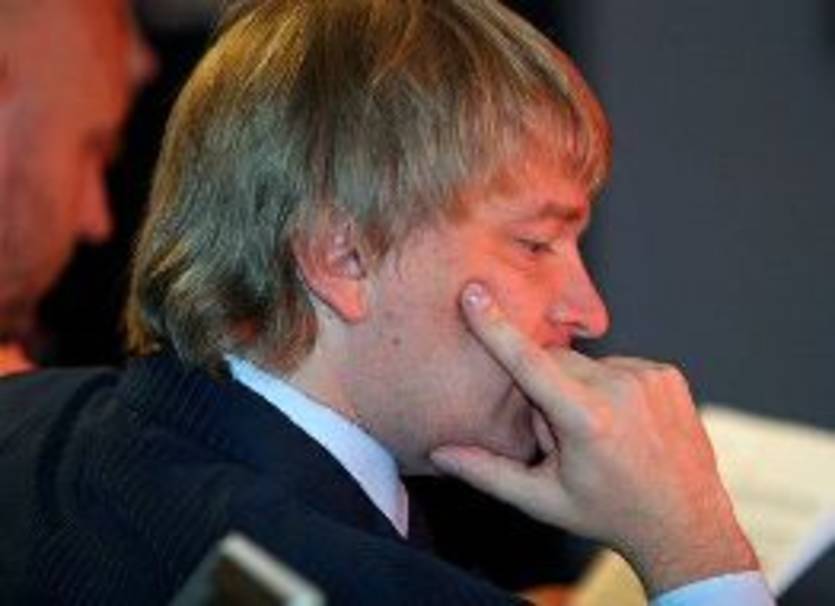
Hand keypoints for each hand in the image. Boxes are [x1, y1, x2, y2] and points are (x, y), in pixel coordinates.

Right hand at [430, 282, 758, 595]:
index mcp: (587, 420)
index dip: (496, 327)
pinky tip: (623, 423)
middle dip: (544, 391)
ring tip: (600, 434)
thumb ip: (486, 472)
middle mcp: (621, 389)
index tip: (475, 293)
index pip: (528, 362)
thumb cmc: (607, 513)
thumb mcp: (542, 500)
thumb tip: (437, 454)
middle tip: (562, 438)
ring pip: (584, 365)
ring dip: (577, 389)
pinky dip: (608, 387)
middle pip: (553, 362)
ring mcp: (649, 377)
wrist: (685, 523)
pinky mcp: (667, 373)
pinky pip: (616, 365)